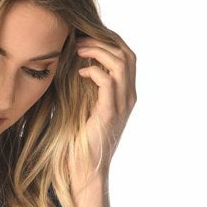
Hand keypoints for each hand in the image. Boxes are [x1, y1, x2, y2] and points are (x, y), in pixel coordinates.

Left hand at [68, 33, 137, 196]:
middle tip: (80, 39)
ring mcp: (121, 105)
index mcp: (125, 94)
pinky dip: (93, 71)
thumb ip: (89, 87)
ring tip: (78, 50)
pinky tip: (79, 73)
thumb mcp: (87, 107)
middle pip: (127, 54)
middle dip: (103, 40)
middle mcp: (128, 97)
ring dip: (98, 51)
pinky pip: (107, 81)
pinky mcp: (109, 113)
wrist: (85, 170)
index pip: (126, 55)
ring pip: (120, 62)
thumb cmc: (81, 141)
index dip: (109, 40)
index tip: (87, 35)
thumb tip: (78, 63)